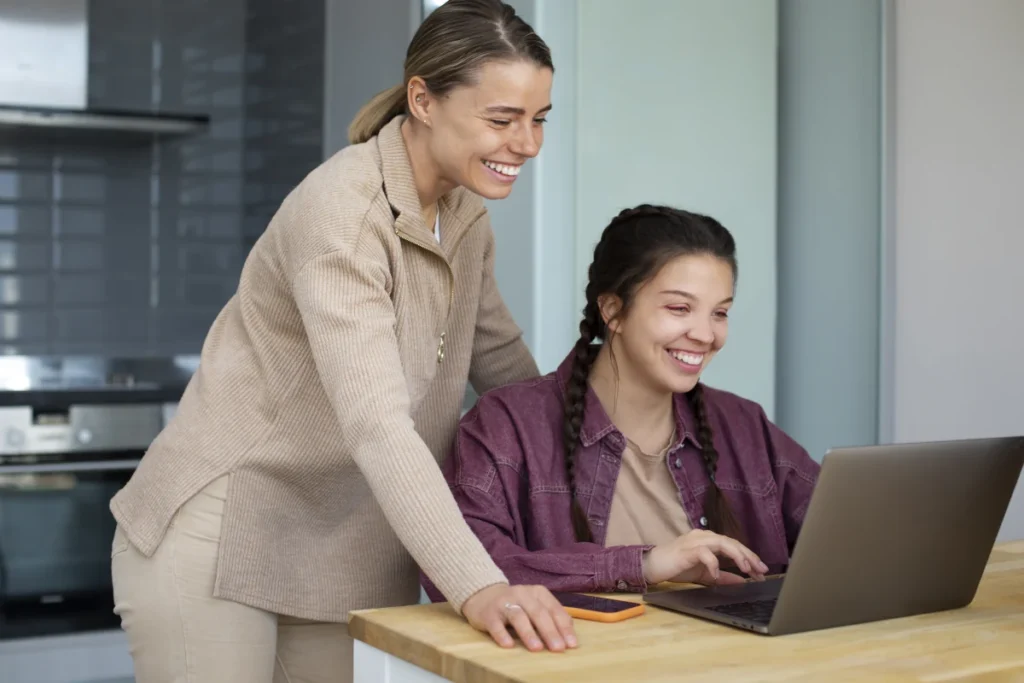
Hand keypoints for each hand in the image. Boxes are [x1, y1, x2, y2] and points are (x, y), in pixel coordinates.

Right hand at [461, 583, 578, 651]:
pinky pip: (496, 624)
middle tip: (558, 648)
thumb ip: (551, 616)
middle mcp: (522, 594)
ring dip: (528, 633)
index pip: (554, 610)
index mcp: (538, 593)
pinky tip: (508, 645)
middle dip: (550, 631)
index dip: (563, 627)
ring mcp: (504, 603)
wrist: (484, 595)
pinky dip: (502, 634)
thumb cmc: (517, 604)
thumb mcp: (535, 605)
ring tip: (537, 648)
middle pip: (538, 613)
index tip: (571, 644)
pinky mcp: (488, 613)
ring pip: (518, 617)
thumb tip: (569, 635)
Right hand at [642, 529, 768, 585]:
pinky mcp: (686, 550)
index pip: (734, 545)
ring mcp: (695, 541)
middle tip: (762, 570)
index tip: (762, 571)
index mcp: (709, 541)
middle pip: (731, 542)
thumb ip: (722, 577)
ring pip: (722, 543)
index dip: (749, 556)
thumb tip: (742, 582)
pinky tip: (717, 575)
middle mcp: (704, 536)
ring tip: (747, 569)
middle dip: (749, 555)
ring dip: (737, 555)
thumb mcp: (704, 574)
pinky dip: (714, 563)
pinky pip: (704, 553)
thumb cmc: (677, 567)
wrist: (652, 565)